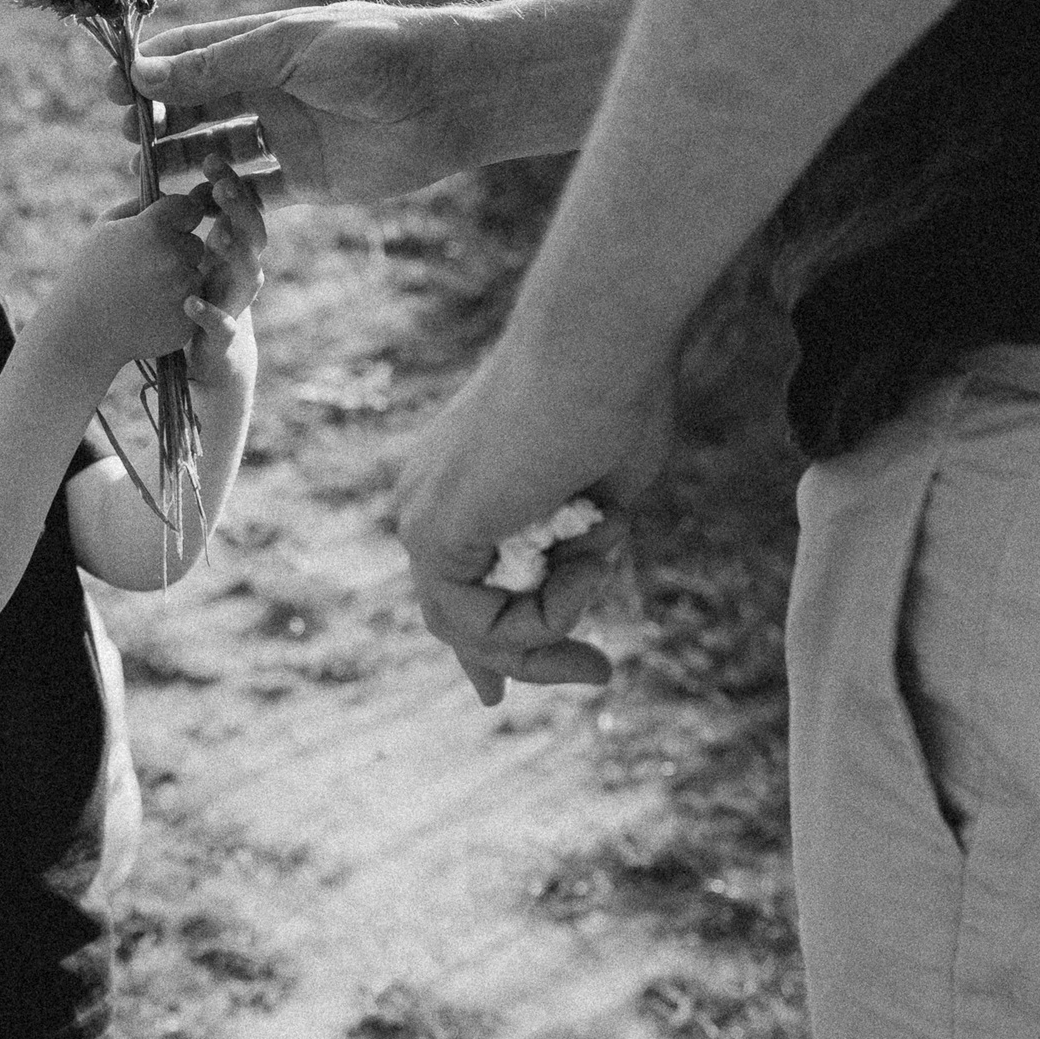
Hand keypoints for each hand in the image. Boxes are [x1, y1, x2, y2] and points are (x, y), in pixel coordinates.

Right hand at [36, 193, 208, 376]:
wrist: (79, 331)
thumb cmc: (89, 273)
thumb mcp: (104, 228)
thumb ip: (139, 205)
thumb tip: (170, 197)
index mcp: (154, 228)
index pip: (189, 207)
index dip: (176, 218)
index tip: (160, 230)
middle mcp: (173, 257)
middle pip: (195, 245)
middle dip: (177, 252)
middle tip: (145, 268)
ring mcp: (183, 292)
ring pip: (195, 276)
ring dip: (178, 281)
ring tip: (144, 292)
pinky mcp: (187, 321)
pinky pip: (193, 306)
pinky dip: (177, 308)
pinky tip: (149, 311)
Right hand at [122, 2, 475, 203]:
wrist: (449, 96)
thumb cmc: (374, 54)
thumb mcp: (287, 51)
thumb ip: (217, 66)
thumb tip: (143, 72)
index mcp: (264, 46)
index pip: (189, 56)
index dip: (149, 73)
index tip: (112, 93)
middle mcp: (271, 88)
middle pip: (197, 106)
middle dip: (160, 123)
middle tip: (128, 143)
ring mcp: (289, 134)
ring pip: (219, 152)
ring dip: (184, 163)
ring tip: (151, 178)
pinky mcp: (310, 179)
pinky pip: (256, 194)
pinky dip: (225, 201)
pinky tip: (198, 208)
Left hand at [186, 160, 266, 387]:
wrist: (210, 355)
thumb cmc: (198, 294)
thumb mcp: (191, 254)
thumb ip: (185, 223)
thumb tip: (172, 185)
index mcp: (232, 248)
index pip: (240, 209)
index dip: (231, 185)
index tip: (212, 159)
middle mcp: (240, 272)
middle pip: (253, 235)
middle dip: (240, 210)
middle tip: (221, 187)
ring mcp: (236, 303)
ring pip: (249, 276)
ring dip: (236, 254)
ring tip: (218, 235)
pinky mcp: (223, 336)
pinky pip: (222, 325)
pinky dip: (208, 314)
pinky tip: (190, 302)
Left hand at [393, 338, 671, 705]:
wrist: (598, 342)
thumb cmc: (617, 394)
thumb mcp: (599, 491)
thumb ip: (578, 540)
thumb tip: (578, 570)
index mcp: (458, 484)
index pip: (451, 585)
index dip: (478, 646)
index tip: (494, 695)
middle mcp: (425, 502)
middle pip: (456, 618)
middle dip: (524, 660)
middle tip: (598, 673)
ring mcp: (421, 518)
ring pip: (474, 628)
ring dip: (555, 620)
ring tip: (598, 557)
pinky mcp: (432, 535)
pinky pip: (485, 622)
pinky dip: (547, 610)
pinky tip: (584, 559)